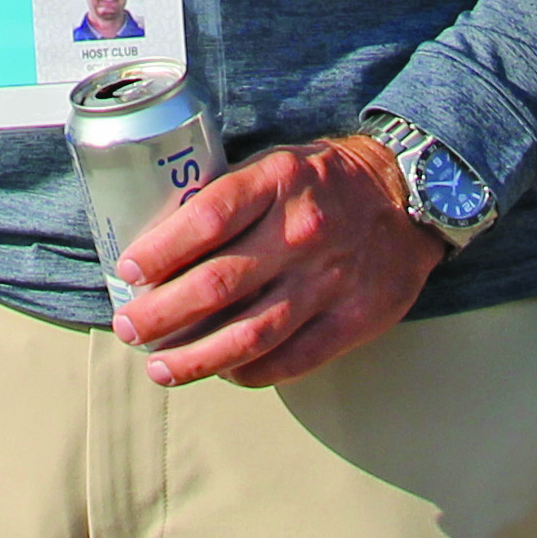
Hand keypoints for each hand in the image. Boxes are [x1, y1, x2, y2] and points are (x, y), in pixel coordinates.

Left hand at [111, 137, 446, 388]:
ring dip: (196, 357)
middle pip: (217, 284)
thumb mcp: (277, 164)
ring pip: (249, 334)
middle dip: (161, 314)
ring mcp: (328, 280)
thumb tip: (159, 238)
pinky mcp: (352, 319)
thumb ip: (229, 196)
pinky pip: (291, 359)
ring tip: (160, 368)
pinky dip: (249, 372)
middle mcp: (301, 233)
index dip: (161, 250)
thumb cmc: (325, 181)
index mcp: (278, 182)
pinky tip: (222, 373)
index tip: (126, 270)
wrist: (409, 195)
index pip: (207, 219)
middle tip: (129, 328)